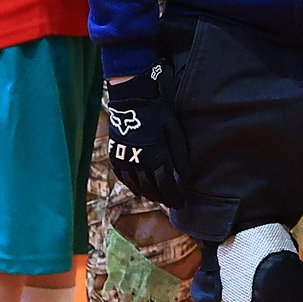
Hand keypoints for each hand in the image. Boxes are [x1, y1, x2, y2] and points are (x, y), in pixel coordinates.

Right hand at [105, 70, 184, 206]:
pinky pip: (122, 177)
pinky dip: (131, 185)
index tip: (181, 204)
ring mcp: (124, 159)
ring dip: (147, 194)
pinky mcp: (115, 154)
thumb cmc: (156, 110)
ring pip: (136, 185)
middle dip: (162, 198)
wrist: (131, 97)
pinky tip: (138, 188)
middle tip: (171, 203)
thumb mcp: (173, 129)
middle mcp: (138, 161)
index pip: (166, 184)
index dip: (174, 196)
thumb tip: (187, 175)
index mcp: (155, 155)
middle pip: (151, 188)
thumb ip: (180, 153)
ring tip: (157, 197)